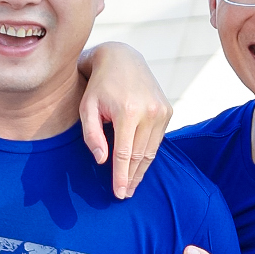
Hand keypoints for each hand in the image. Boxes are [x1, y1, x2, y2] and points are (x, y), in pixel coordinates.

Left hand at [76, 44, 170, 200]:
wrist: (122, 58)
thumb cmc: (99, 85)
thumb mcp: (87, 108)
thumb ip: (92, 135)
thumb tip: (102, 160)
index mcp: (128, 111)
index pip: (125, 154)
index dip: (121, 177)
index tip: (119, 194)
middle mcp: (149, 112)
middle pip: (140, 156)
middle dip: (132, 178)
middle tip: (125, 195)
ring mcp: (162, 110)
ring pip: (151, 150)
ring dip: (141, 170)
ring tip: (131, 185)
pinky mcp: (168, 110)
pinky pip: (157, 140)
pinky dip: (148, 154)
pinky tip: (139, 166)